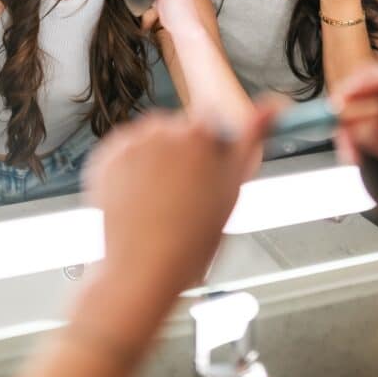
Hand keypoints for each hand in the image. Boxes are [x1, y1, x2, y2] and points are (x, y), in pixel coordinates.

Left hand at [83, 105, 276, 300]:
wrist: (141, 272)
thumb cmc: (191, 240)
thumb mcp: (232, 188)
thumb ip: (250, 138)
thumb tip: (272, 104)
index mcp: (198, 135)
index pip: (209, 121)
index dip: (210, 147)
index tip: (208, 169)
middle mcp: (161, 130)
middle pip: (178, 129)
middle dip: (182, 152)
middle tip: (185, 194)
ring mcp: (129, 142)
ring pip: (149, 140)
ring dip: (155, 158)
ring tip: (158, 200)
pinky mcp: (104, 156)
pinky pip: (122, 151)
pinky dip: (129, 168)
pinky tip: (137, 198)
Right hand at [335, 67, 377, 233]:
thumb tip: (363, 126)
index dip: (368, 85)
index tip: (347, 97)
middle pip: (369, 87)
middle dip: (350, 100)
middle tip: (335, 115)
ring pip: (356, 107)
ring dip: (347, 126)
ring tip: (352, 155)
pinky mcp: (375, 135)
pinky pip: (351, 128)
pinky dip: (347, 141)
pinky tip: (354, 161)